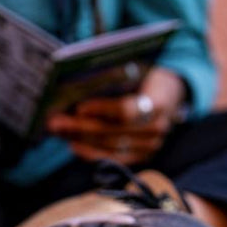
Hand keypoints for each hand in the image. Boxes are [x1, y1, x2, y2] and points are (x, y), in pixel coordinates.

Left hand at [45, 67, 186, 164]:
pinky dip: (92, 153)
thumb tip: (78, 80)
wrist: (171, 94)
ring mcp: (152, 145)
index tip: (79, 107)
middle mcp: (158, 127)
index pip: (126, 110)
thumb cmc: (147, 76)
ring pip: (110, 146)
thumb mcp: (137, 68)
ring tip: (59, 132)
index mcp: (160, 101)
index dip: (102, 110)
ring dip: (80, 139)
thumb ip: (113, 75)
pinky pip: (114, 158)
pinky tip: (75, 145)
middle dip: (80, 126)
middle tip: (55, 122)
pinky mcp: (144, 156)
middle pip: (113, 131)